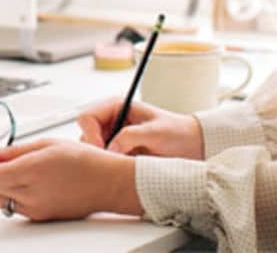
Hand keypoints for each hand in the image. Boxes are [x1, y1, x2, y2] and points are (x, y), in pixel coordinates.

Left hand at [0, 138, 143, 220]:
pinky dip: (12, 195)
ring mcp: (34, 209)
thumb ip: (14, 150)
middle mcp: (29, 195)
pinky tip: (26, 182)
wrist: (107, 183)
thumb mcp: (46, 144)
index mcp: (29, 172)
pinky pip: (14, 208)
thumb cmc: (85, 161)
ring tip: (13, 170)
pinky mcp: (40, 217)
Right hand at [77, 97, 204, 159]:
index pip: (86, 117)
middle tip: (112, 161)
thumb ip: (131, 137)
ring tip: (122, 164)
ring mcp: (113, 138)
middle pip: (85, 135)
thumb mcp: (155, 132)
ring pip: (91, 151)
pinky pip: (102, 162)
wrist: (191, 145)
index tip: (103, 149)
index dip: (90, 134)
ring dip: (102, 160)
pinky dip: (109, 167)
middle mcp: (111, 121)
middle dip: (95, 150)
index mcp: (116, 106)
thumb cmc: (176, 132)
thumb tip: (110, 149)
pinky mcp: (117, 154)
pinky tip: (124, 170)